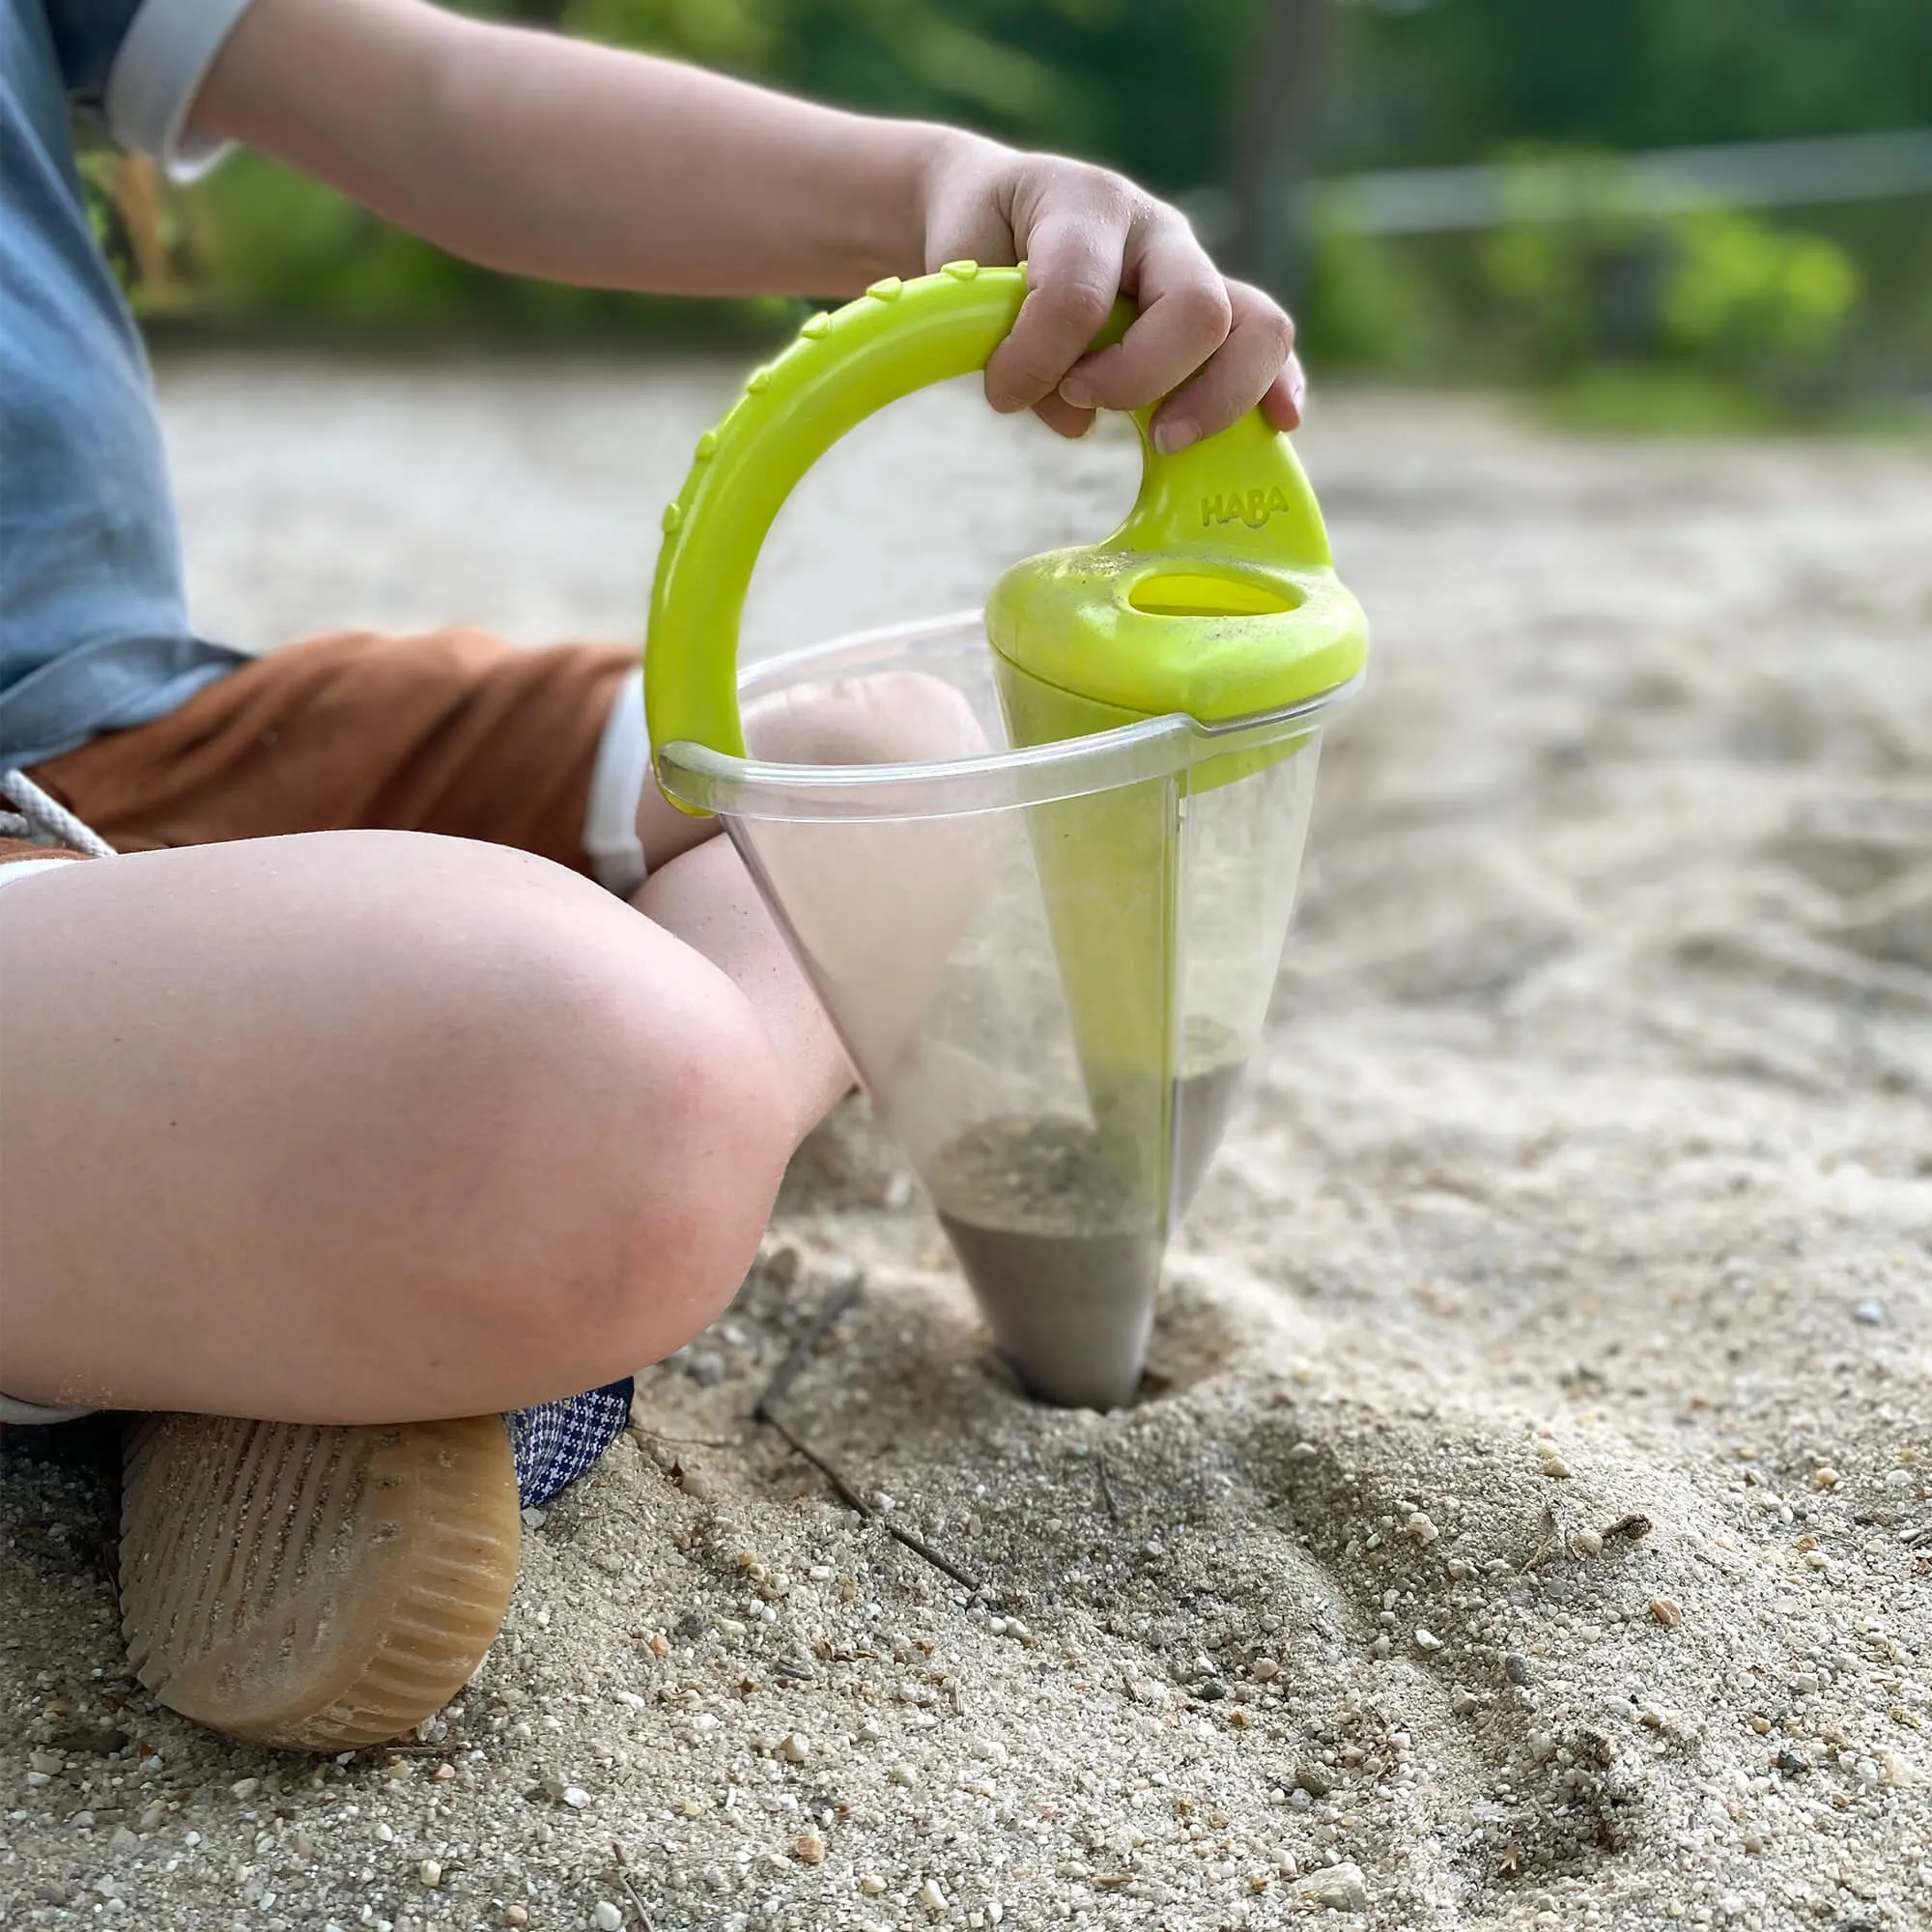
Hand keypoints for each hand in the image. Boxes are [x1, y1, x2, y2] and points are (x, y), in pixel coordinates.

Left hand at [919, 134, 1305, 447]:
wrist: (994, 208)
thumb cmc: (981, 243)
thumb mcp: (971, 282)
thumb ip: (1011, 345)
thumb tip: (1080, 420)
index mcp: (1087, 206)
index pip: (1079, 293)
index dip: (1038, 357)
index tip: (1000, 392)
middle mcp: (1157, 233)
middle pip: (1196, 308)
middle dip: (1140, 378)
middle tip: (1084, 403)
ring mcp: (1194, 269)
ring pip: (1255, 324)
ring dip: (1218, 396)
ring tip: (1166, 439)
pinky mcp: (1212, 311)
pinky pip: (1265, 344)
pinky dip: (1274, 386)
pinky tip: (1277, 425)